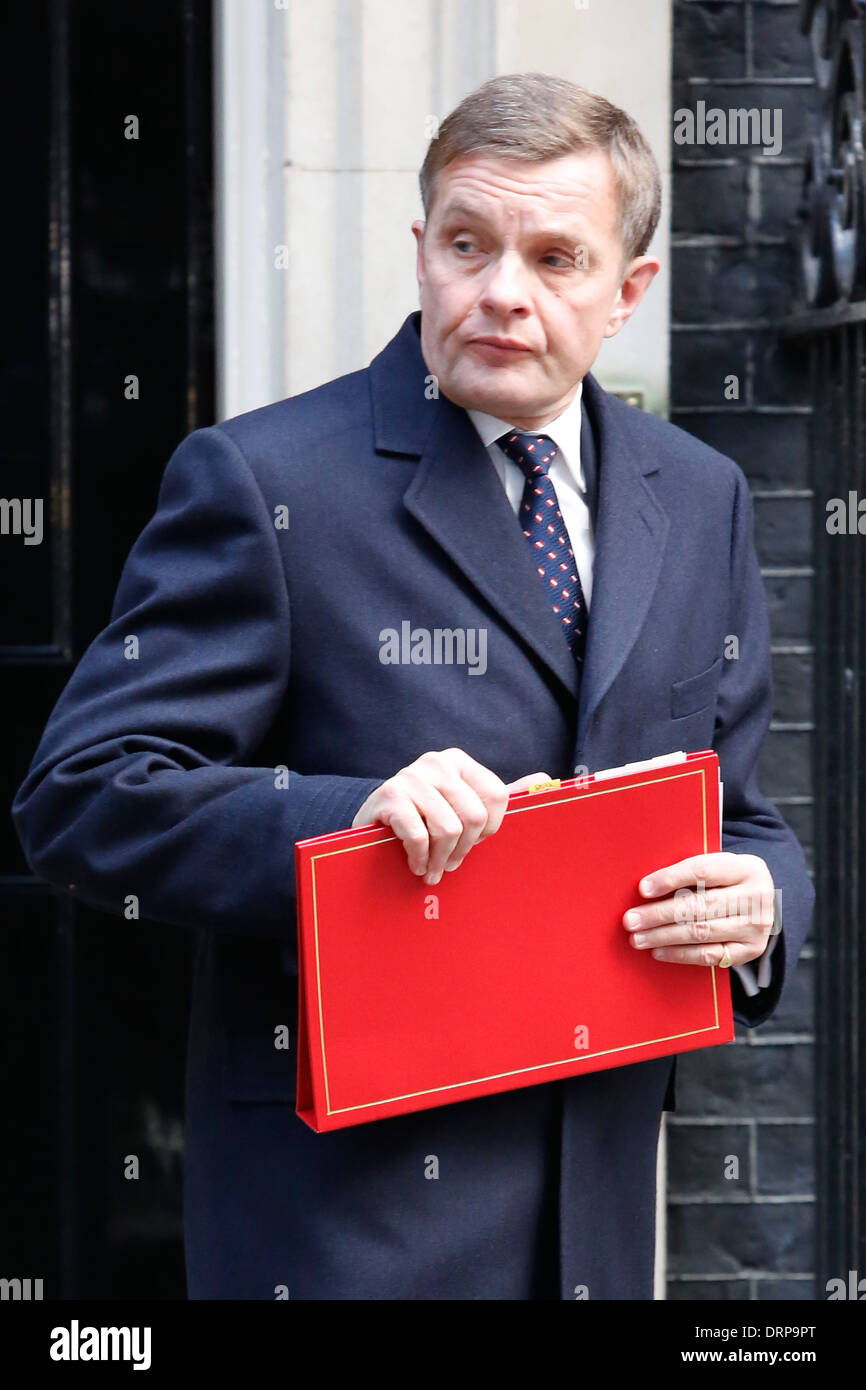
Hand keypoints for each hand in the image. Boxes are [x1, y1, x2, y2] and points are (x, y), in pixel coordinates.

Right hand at [352, 748, 549, 884]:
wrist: (370, 828)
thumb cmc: (423, 820)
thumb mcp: (462, 807)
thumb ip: (500, 796)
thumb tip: (546, 778)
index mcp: (458, 761)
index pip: (497, 796)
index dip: (490, 829)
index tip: (474, 844)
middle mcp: (436, 762)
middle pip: (475, 816)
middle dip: (465, 850)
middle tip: (450, 865)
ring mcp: (410, 776)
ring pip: (448, 829)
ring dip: (440, 860)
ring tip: (431, 871)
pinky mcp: (388, 796)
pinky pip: (419, 836)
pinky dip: (420, 858)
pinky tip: (415, 865)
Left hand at [621, 852, 776, 967]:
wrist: (761, 904)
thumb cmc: (727, 882)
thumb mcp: (719, 868)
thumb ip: (690, 873)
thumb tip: (645, 888)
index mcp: (746, 867)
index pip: (702, 871)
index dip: (670, 879)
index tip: (642, 889)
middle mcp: (757, 897)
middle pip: (700, 905)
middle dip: (660, 914)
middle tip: (630, 920)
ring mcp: (756, 926)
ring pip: (701, 932)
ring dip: (663, 937)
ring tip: (637, 938)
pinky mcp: (751, 950)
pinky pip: (709, 955)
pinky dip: (680, 954)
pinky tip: (658, 951)